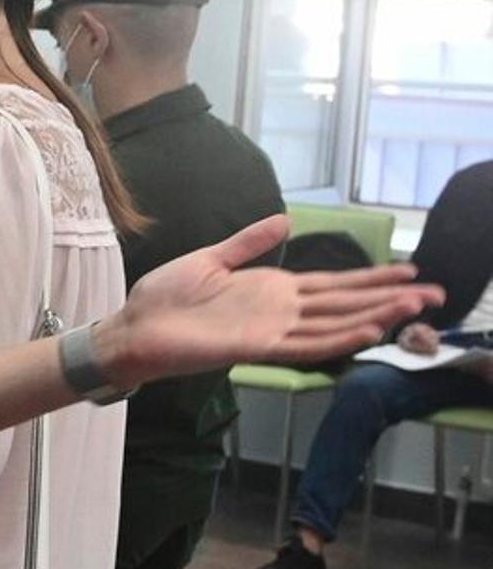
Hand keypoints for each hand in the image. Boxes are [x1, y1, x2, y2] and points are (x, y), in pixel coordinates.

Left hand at [96, 216, 436, 386]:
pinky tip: (367, 330)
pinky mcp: (256, 347)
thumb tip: (286, 221)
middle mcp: (280, 311)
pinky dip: (337, 338)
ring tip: (415, 307)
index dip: (371, 277)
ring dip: (375, 315)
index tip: (409, 270)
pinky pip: (305, 344)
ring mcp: (271, 330)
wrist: (132, 327)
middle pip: (346, 303)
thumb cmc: (164, 298)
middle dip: (390, 297)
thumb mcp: (211, 258)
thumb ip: (249, 242)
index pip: (333, 283)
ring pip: (336, 324)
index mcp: (272, 290)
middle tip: (436, 293)